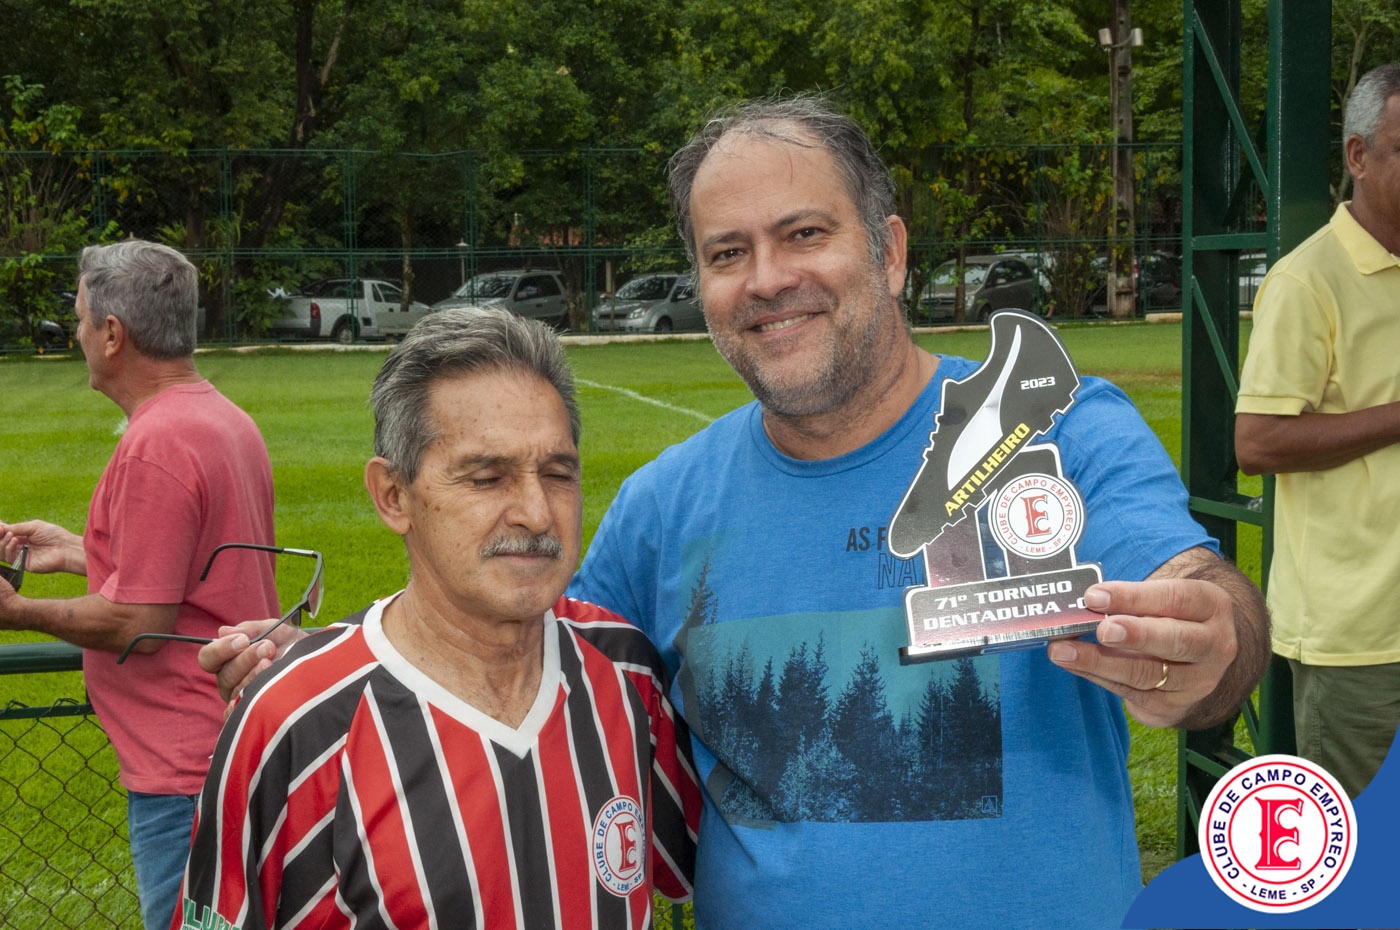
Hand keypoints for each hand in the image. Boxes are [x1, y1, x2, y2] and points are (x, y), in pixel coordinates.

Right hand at [0, 520, 85, 574]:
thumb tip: (1, 528)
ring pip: (2, 551)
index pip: (6, 533)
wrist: (66, 549)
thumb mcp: (34, 527)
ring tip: (11, 535)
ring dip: (2, 542)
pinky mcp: (23, 565)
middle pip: (1, 543)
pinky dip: (8, 548)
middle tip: (1, 529)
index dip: (0, 529)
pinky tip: (15, 541)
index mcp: (24, 537)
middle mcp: (20, 547)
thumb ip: (17, 528)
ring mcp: (21, 556)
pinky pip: (9, 558)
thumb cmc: (54, 535)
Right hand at [198, 619, 307, 714]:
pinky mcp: (253, 715)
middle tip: (268, 647)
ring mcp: (240, 700)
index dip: (221, 649)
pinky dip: (247, 705)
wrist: (316, 663)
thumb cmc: (290, 645)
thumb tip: (223, 632)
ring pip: (237, 692)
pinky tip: (262, 695)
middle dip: (246, 658)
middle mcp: (230, 682)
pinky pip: (241, 715)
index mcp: (228, 661)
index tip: (243, 640)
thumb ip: (252, 629)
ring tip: (273, 664)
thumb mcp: (275, 630)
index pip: (208, 658)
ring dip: (255, 675)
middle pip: (225, 675)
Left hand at [1047, 578, 1237, 728]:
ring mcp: (1197, 681)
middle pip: (1176, 641)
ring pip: (1148, 673)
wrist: (1195, 658)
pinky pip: (1130, 692)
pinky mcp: (1173, 706)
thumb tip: (1082, 602)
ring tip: (1062, 651)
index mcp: (1211, 606)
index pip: (1175, 598)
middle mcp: (1214, 645)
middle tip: (1101, 630)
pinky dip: (1097, 677)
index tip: (1094, 596)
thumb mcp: (1161, 598)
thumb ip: (1129, 599)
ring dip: (1100, 662)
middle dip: (1136, 635)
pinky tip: (1072, 665)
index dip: (1134, 597)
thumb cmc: (1168, 615)